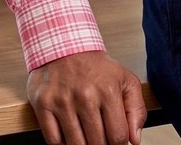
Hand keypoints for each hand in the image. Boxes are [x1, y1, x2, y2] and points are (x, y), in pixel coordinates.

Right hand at [27, 50, 145, 144]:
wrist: (65, 45)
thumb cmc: (96, 66)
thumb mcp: (125, 79)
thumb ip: (136, 109)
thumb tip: (135, 139)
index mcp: (108, 90)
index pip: (118, 136)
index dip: (119, 143)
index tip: (115, 139)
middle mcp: (85, 95)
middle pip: (97, 144)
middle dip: (101, 144)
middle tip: (100, 136)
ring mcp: (62, 101)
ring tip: (85, 133)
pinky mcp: (43, 104)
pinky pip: (53, 140)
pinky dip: (62, 142)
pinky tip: (68, 131)